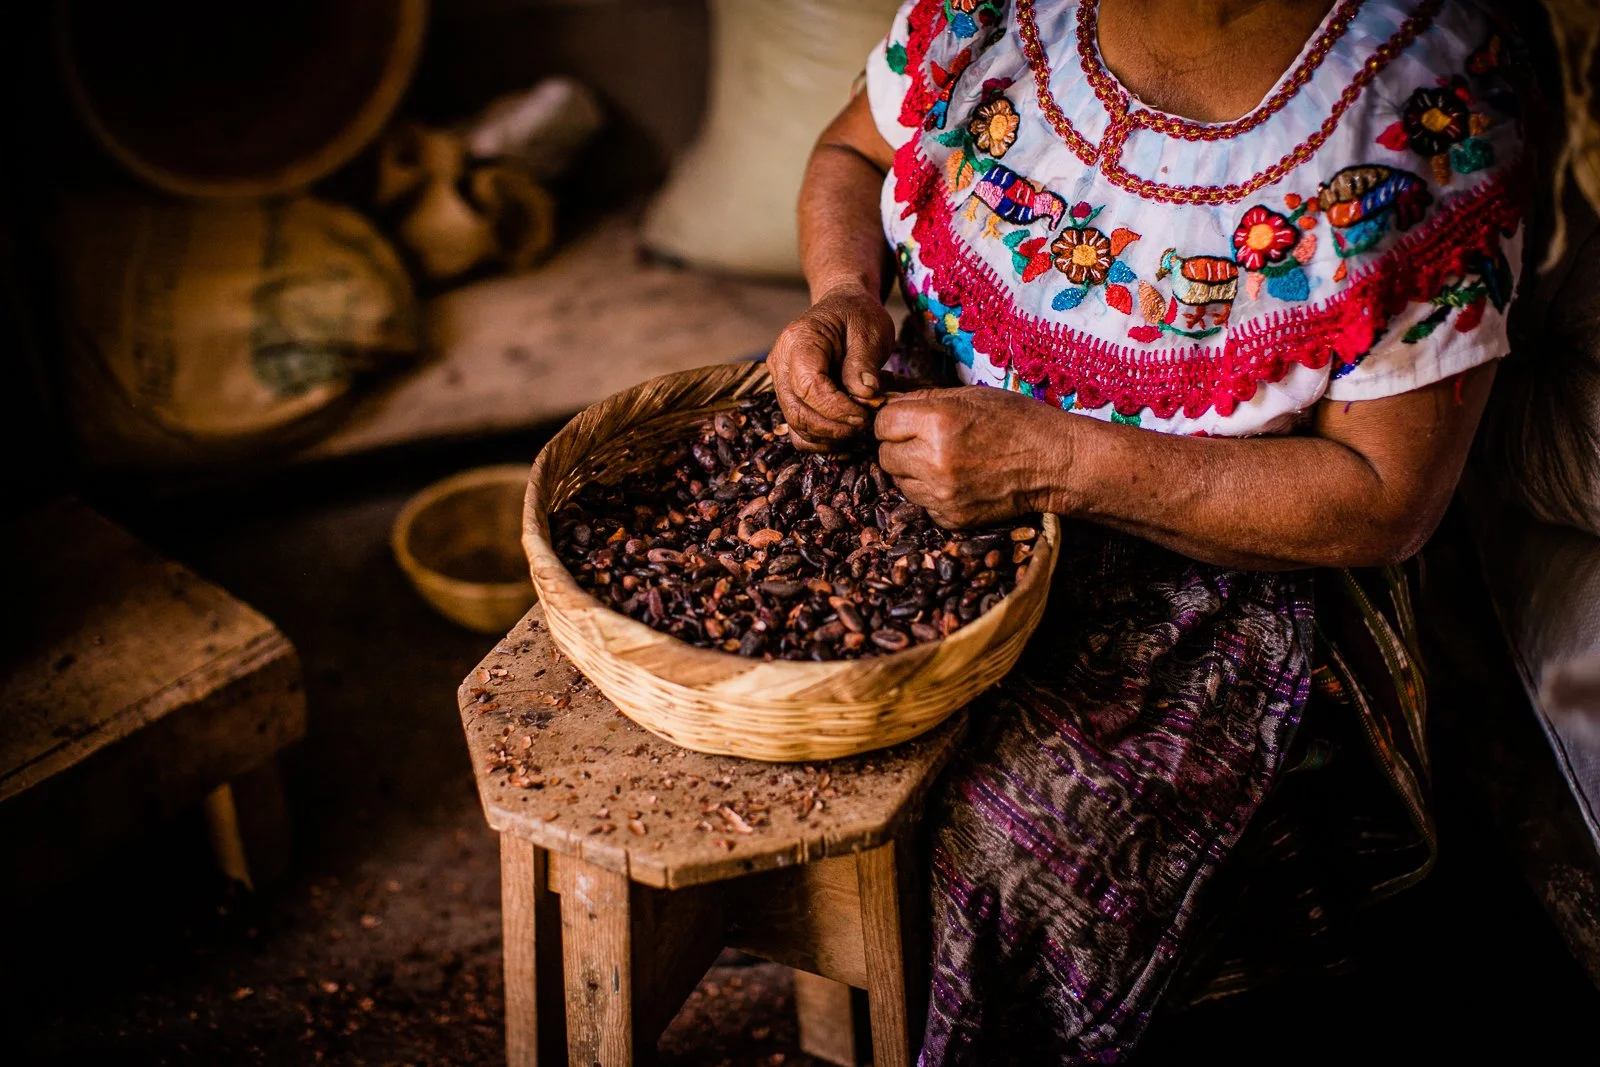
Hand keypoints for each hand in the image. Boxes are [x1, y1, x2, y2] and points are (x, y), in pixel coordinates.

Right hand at [767, 283, 894, 449]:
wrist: (843, 308)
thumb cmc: (857, 316)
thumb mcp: (870, 330)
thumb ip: (864, 364)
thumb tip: (865, 396)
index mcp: (800, 340)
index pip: (809, 387)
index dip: (836, 409)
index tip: (864, 415)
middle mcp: (781, 362)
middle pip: (797, 410)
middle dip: (833, 427)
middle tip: (864, 425)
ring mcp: (780, 380)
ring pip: (795, 423)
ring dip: (828, 435)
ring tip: (857, 428)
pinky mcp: (788, 395)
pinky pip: (797, 428)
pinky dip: (819, 438)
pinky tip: (843, 433)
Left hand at [875, 386, 1071, 527]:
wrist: (1055, 462)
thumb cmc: (1016, 421)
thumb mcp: (969, 396)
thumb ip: (923, 400)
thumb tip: (885, 403)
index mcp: (936, 422)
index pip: (882, 424)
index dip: (892, 421)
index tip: (905, 422)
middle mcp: (933, 460)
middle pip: (885, 456)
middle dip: (899, 447)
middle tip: (925, 442)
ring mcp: (942, 494)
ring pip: (900, 483)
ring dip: (913, 473)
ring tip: (945, 461)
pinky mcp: (952, 517)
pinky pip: (922, 505)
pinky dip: (933, 494)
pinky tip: (958, 481)